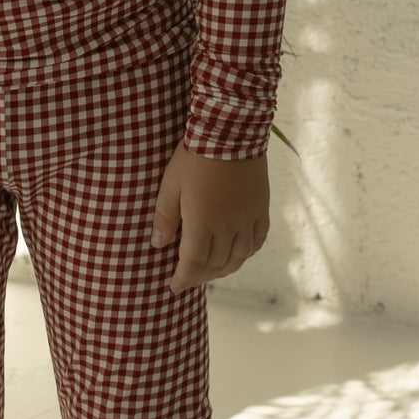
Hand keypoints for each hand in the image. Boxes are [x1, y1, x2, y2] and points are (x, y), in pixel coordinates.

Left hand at [151, 144, 268, 292]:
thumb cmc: (194, 157)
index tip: (174, 287)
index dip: (183, 279)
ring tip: (211, 271)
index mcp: (203, 223)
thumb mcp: (170, 184)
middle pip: (216, 264)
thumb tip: (158, 244)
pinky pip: (257, 241)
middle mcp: (228, 227)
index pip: (193, 263)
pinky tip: (238, 254)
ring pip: (238, 257)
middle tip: (189, 278)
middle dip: (200, 276)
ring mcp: (248, 219)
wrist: (231, 131)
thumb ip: (165, 217)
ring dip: (223, 269)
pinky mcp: (261, 209)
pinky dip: (246, 253)